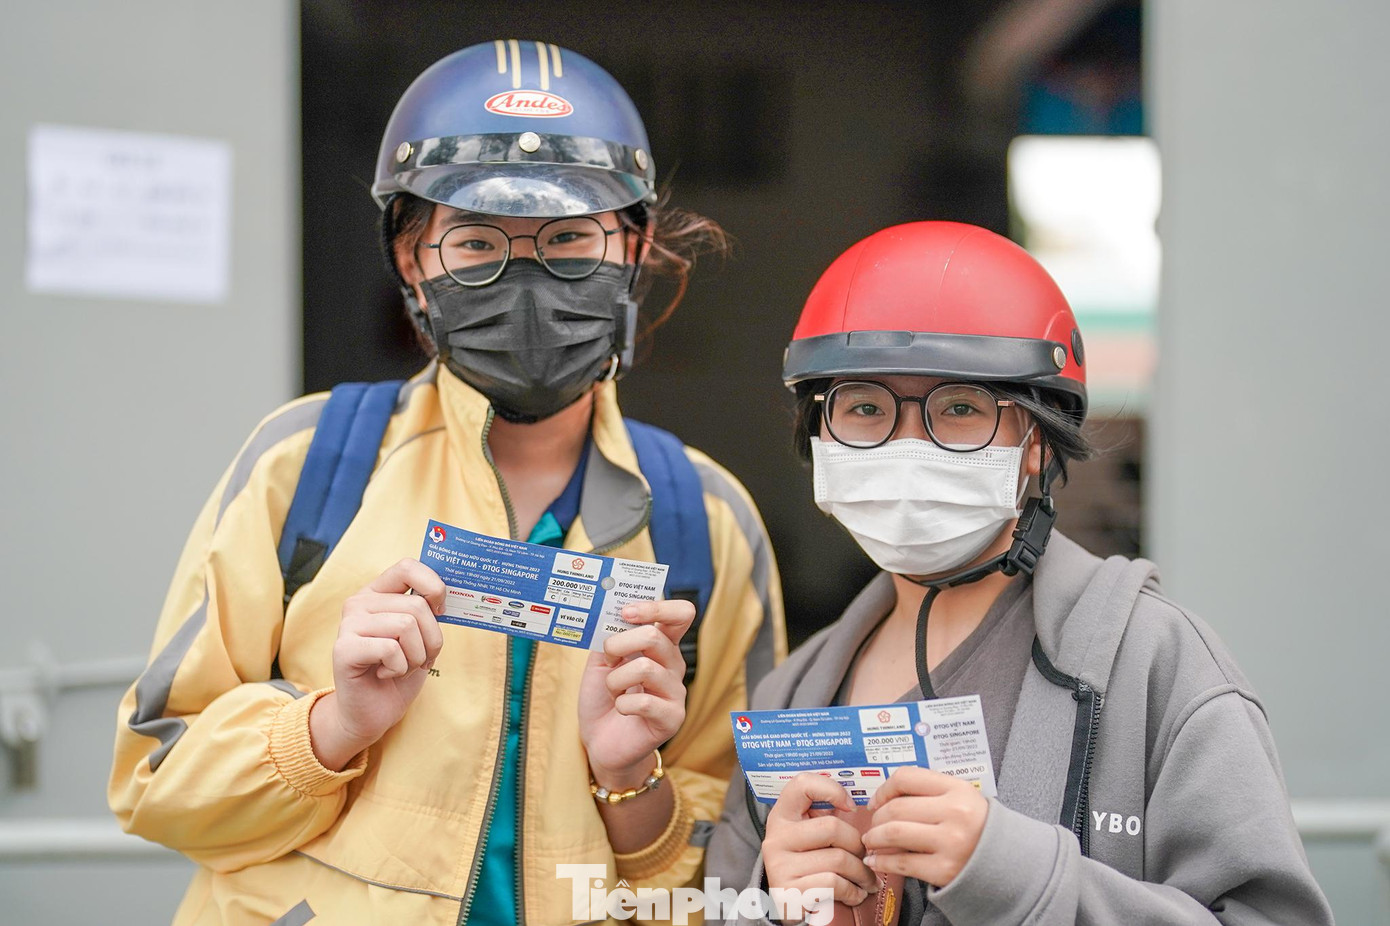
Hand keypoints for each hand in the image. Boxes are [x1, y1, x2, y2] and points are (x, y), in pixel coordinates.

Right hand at [309, 558, 444, 769]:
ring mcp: (348, 624)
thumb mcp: (420, 635)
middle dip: (431, 640)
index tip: (440, 611)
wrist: (371, 713)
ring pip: (407, 626)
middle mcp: (359, 602)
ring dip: (415, 657)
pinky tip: (383, 673)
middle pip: (417, 606)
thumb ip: (427, 610)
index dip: (433, 586)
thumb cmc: (398, 671)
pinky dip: (399, 667)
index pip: (408, 567)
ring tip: (398, 667)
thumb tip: (447, 593)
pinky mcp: (343, 649)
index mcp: (378, 593)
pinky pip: (391, 649)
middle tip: (417, 659)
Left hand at [578, 598, 693, 787]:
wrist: (601, 742)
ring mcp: (676, 692)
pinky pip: (644, 702)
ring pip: (645, 668)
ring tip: (612, 690)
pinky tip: (621, 709)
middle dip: (619, 643)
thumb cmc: (603, 699)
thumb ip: (608, 637)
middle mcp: (673, 664)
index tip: (626, 612)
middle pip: (655, 636)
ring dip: (615, 679)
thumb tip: (611, 615)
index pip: (680, 614)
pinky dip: (622, 704)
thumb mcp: (600, 662)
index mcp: (661, 645)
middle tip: (607, 658)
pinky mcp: (672, 718)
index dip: (656, 607)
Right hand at [763, 773, 877, 906]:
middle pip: (832, 827)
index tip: (850, 806)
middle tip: (867, 856)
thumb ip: (828, 816)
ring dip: (862, 873)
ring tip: (868, 879)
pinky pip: (834, 884)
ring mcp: (780, 864)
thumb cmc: (811, 864)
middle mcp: (776, 837)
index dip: (831, 789)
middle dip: (858, 845)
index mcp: (782, 815)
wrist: (792, 905)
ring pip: (838, 859)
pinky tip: (856, 893)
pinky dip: (853, 891)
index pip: (802, 784)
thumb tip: (864, 803)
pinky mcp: (790, 891)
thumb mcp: (813, 836)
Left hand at [861, 767, 988, 887]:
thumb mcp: (961, 797)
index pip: (906, 778)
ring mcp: (950, 843)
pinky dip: (882, 862)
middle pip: (896, 808)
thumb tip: (884, 798)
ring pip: (894, 834)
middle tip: (872, 826)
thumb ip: (928, 791)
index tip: (876, 802)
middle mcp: (954, 813)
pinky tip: (876, 862)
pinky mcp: (944, 870)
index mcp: (957, 789)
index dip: (883, 789)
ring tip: (871, 842)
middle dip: (876, 818)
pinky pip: (902, 863)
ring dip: (874, 838)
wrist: (1007, 861)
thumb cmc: (976, 826)